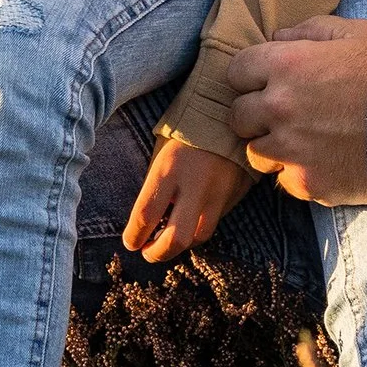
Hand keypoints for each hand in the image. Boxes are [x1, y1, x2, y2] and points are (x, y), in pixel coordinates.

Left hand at [122, 137, 255, 263]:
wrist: (228, 113)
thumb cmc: (186, 129)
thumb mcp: (162, 151)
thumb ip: (156, 185)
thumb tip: (148, 218)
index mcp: (169, 169)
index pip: (146, 215)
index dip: (134, 236)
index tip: (130, 242)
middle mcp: (196, 185)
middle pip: (177, 239)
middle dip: (158, 253)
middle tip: (147, 252)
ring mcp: (219, 193)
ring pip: (199, 237)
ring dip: (180, 244)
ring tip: (166, 240)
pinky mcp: (235, 195)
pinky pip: (215, 222)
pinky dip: (198, 228)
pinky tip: (188, 224)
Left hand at [226, 17, 366, 206]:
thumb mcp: (358, 33)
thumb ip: (311, 29)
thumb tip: (278, 36)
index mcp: (285, 65)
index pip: (235, 72)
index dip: (251, 77)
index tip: (267, 83)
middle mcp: (278, 107)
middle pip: (238, 116)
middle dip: (256, 113)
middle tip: (284, 115)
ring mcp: (290, 149)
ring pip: (255, 153)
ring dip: (272, 146)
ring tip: (302, 142)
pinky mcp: (307, 182)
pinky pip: (284, 180)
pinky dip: (297, 173)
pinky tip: (322, 162)